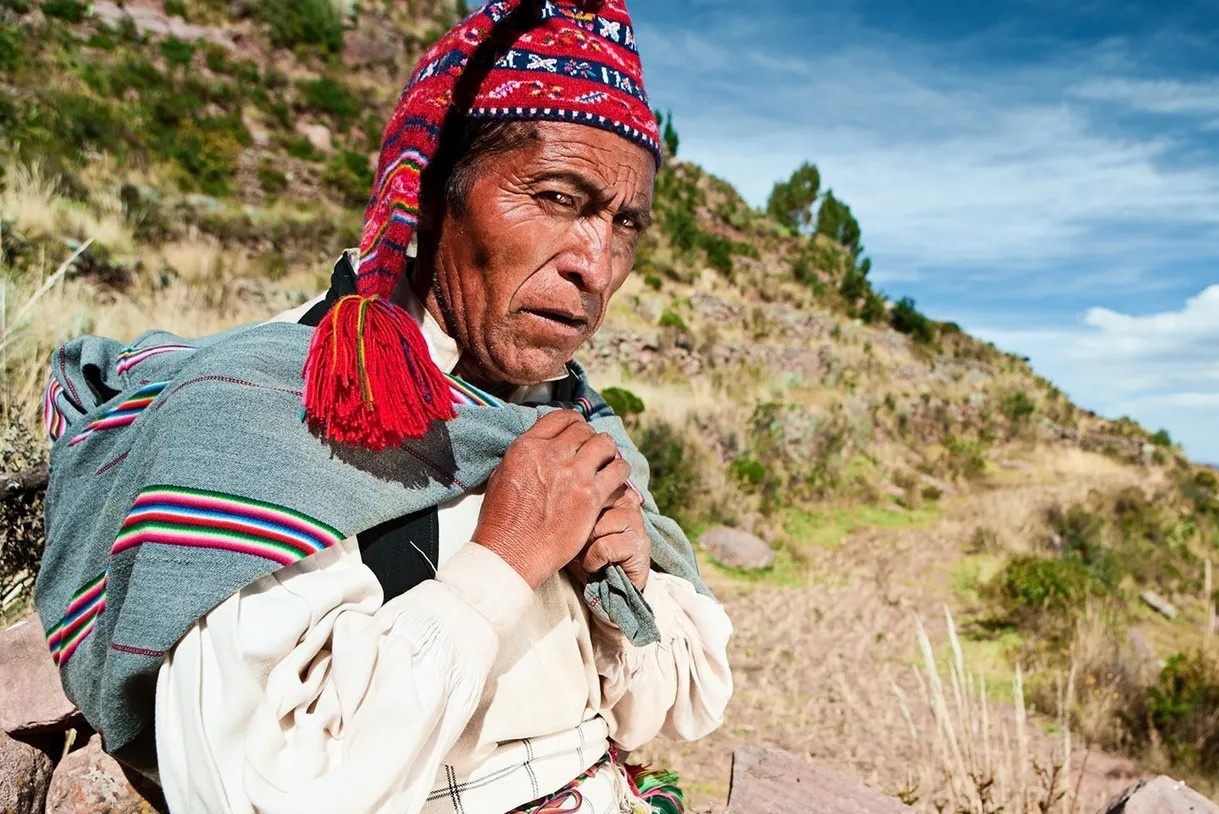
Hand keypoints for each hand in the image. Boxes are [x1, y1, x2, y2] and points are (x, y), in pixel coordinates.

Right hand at [473, 411, 631, 589]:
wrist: (511, 553)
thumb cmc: (502, 521)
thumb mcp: (500, 476)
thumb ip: (523, 457)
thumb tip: (537, 447)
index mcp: (526, 447)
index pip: (559, 418)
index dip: (573, 422)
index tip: (578, 430)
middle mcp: (551, 455)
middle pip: (584, 430)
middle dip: (590, 437)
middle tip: (592, 450)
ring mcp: (574, 474)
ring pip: (605, 444)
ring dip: (607, 451)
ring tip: (606, 462)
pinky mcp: (591, 496)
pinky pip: (618, 471)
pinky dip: (620, 471)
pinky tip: (616, 479)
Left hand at [568, 491, 650, 591]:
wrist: (607, 586)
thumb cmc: (584, 550)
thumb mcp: (572, 523)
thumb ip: (569, 503)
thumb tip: (556, 489)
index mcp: (610, 487)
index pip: (585, 485)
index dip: (570, 509)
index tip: (570, 525)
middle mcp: (627, 498)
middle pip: (587, 505)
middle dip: (577, 528)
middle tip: (579, 543)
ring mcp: (635, 519)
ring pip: (594, 526)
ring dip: (584, 547)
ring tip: (588, 554)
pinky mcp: (639, 543)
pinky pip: (603, 547)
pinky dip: (592, 560)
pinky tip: (596, 565)